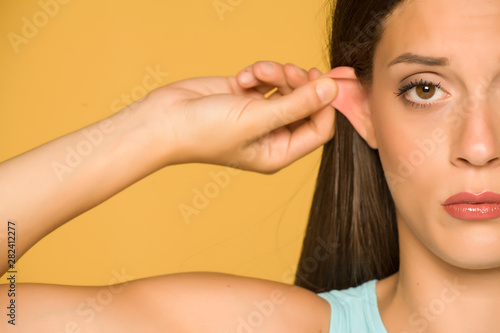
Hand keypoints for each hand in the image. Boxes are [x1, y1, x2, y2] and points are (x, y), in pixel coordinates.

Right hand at [147, 61, 336, 173]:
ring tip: (256, 73)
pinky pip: (267, 78)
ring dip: (276, 73)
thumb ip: (297, 104)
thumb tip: (331, 89)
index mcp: (279, 152)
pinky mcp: (246, 95)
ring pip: (287, 86)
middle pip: (306, 104)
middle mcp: (272, 134)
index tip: (323, 80)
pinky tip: (241, 77)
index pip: (319, 129)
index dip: (326, 104)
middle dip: (298, 83)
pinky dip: (259, 72)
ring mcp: (259, 113)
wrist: (165, 119)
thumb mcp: (256, 118)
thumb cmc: (205, 132)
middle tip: (286, 72)